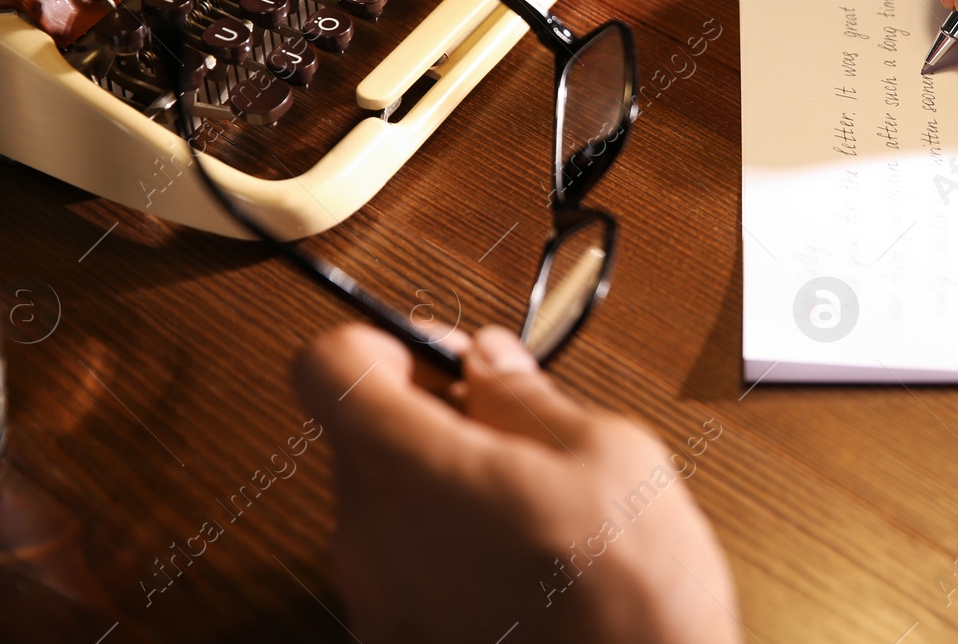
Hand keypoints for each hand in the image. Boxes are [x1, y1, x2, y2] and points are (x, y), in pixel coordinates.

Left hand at [295, 324, 738, 643]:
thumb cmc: (631, 598)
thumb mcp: (606, 454)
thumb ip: (525, 396)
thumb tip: (490, 363)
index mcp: (409, 470)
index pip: (326, 365)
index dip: (379, 342)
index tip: (435, 355)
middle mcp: (368, 540)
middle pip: (358, 435)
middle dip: (429, 415)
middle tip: (508, 425)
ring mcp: (377, 604)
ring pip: (383, 502)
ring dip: (439, 485)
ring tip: (527, 505)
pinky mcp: (396, 643)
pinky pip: (400, 566)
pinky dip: (443, 547)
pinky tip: (516, 561)